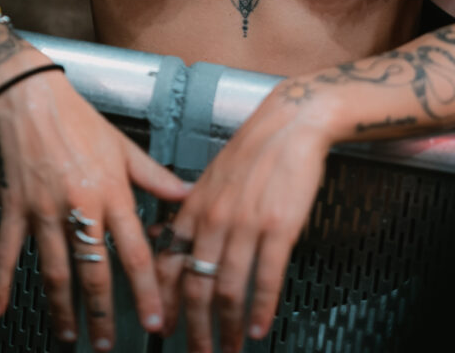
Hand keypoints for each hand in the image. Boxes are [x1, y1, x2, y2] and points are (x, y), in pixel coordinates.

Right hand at [0, 70, 189, 349]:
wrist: (32, 97)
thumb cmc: (81, 121)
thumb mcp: (123, 145)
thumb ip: (154, 176)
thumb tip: (187, 194)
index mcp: (111, 191)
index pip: (134, 249)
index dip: (146, 288)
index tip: (156, 321)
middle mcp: (80, 206)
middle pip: (94, 270)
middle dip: (103, 313)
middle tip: (106, 347)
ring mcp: (44, 209)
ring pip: (55, 270)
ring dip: (62, 308)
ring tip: (68, 336)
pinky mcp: (14, 207)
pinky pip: (6, 251)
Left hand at [155, 87, 331, 352]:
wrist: (291, 123)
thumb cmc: (254, 150)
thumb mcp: (212, 178)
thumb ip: (192, 211)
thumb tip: (170, 238)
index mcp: (194, 207)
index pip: (168, 263)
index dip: (164, 301)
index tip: (162, 328)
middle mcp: (214, 219)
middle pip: (194, 286)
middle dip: (194, 329)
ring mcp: (246, 224)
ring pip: (227, 290)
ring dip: (228, 328)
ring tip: (231, 350)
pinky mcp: (278, 228)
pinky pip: (265, 278)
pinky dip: (261, 309)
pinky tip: (260, 327)